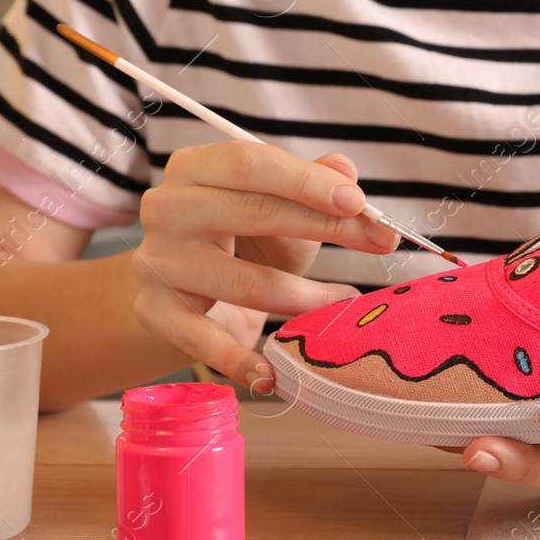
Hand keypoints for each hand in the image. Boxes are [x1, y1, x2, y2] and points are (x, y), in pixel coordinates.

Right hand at [132, 142, 398, 387]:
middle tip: (381, 241)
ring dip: (307, 297)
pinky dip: (243, 362)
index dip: (307, 181)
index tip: (359, 201)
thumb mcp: (278, 205)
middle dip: (327, 227)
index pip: (251, 164)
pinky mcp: (158, 313)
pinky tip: (273, 375)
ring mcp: (159, 263)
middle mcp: (167, 209)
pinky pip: (206, 341)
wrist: (182, 291)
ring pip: (246, 282)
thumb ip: (313, 183)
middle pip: (253, 213)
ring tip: (345, 303)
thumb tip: (345, 169)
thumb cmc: (239, 239)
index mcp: (193, 169)